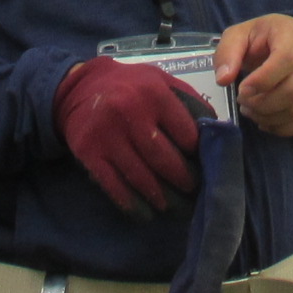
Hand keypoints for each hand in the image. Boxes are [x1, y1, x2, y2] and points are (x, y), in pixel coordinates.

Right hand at [54, 56, 205, 214]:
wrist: (79, 87)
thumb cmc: (129, 85)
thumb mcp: (159, 80)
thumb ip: (187, 101)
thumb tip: (214, 130)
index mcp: (154, 93)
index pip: (186, 134)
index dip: (198, 154)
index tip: (205, 167)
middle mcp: (130, 112)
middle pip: (165, 160)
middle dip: (183, 181)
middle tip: (193, 192)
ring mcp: (107, 134)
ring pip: (141, 178)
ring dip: (161, 198)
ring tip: (174, 207)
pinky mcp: (89, 152)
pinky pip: (115, 186)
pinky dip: (133, 204)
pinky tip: (146, 212)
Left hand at [215, 13, 292, 135]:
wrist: (292, 39)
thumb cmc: (263, 38)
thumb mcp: (240, 35)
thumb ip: (227, 52)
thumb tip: (223, 79)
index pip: (286, 60)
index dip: (262, 80)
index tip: (242, 89)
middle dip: (262, 104)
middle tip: (242, 102)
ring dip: (268, 117)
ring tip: (250, 109)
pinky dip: (280, 127)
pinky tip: (264, 119)